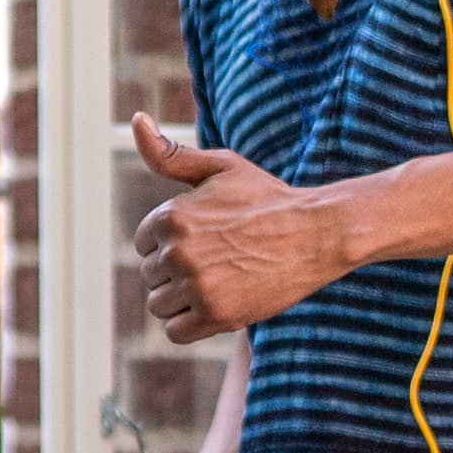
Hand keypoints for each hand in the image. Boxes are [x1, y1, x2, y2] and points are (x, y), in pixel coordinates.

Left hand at [129, 113, 343, 336]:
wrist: (316, 233)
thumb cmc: (266, 199)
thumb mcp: (220, 167)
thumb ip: (170, 155)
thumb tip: (137, 120)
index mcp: (171, 216)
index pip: (143, 245)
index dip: (171, 245)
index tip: (204, 241)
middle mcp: (178, 251)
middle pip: (151, 277)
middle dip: (177, 273)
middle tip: (219, 262)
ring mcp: (197, 285)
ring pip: (160, 306)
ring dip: (183, 301)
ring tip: (218, 283)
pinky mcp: (216, 315)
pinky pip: (176, 332)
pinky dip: (192, 324)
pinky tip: (217, 305)